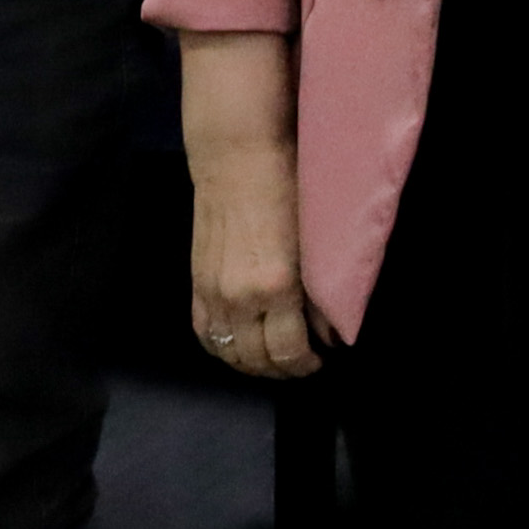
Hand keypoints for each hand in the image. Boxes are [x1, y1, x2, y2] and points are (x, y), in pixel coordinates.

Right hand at [188, 133, 320, 376]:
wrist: (237, 159)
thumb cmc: (285, 189)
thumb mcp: (313, 242)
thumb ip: (321, 293)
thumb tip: (331, 332)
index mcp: (275, 287)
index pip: (289, 351)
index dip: (307, 364)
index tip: (320, 359)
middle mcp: (240, 298)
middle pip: (257, 360)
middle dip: (283, 369)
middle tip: (301, 361)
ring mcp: (213, 293)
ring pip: (229, 353)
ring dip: (253, 364)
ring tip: (274, 357)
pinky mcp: (196, 285)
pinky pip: (205, 334)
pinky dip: (223, 348)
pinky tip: (240, 346)